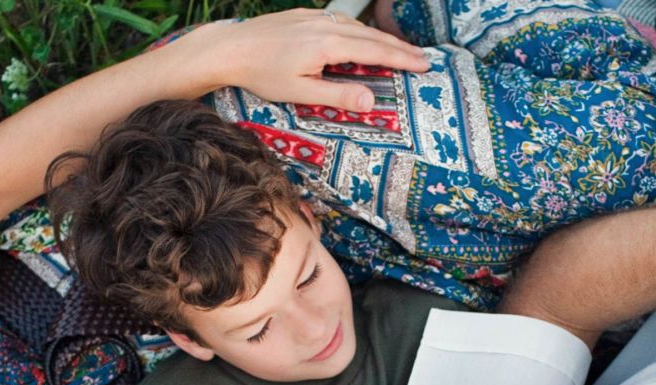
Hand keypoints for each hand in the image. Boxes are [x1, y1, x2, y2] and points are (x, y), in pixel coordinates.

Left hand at [191, 10, 430, 109]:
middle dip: (400, 47)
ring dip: (381, 38)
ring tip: (399, 49)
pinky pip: (340, 21)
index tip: (425, 65)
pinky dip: (359, 30)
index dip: (403, 59)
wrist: (230, 47)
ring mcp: (316, 17)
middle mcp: (327, 26)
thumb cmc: (262, 74)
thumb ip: (338, 95)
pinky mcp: (304, 15)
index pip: (377, 52)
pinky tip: (361, 36)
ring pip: (358, 26)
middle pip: (373, 36)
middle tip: (423, 58)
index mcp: (330, 45)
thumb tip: (372, 100)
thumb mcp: (300, 92)